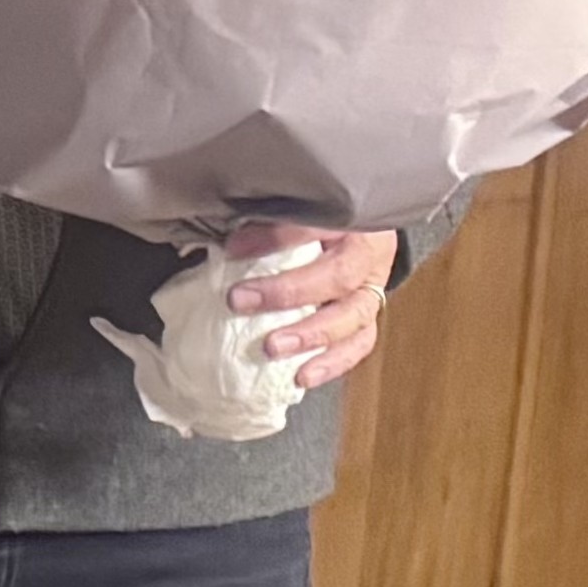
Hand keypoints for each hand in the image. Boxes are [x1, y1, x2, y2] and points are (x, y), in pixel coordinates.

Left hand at [228, 220, 395, 388]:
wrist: (358, 233)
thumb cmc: (314, 222)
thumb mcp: (293, 210)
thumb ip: (262, 221)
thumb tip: (215, 240)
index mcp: (348, 219)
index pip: (314, 226)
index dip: (274, 238)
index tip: (232, 248)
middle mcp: (367, 254)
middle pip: (337, 276)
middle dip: (287, 292)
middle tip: (240, 301)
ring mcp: (372, 290)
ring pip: (353, 316)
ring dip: (310, 335)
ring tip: (272, 348)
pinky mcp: (369, 319)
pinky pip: (358, 344)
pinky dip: (331, 362)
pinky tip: (303, 376)